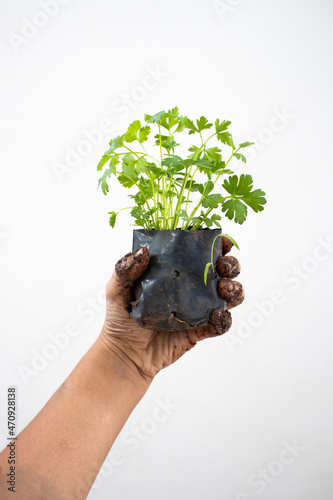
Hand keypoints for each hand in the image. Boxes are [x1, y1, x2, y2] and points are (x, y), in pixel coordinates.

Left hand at [98, 237, 243, 386]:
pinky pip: (221, 324)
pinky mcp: (200, 331)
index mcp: (175, 270)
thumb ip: (126, 269)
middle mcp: (191, 287)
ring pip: (229, 296)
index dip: (215, 244)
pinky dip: (224, 319)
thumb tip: (143, 251)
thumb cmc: (120, 318)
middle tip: (223, 267)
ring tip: (225, 290)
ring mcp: (198, 309)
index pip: (199, 252)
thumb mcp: (117, 289)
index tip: (221, 241)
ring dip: (235, 290)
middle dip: (230, 265)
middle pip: (222, 271)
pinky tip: (216, 315)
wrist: (124, 354)